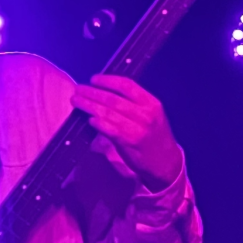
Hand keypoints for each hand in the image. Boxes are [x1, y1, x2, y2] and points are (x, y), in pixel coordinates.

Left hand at [71, 75, 183, 191]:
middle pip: (113, 98)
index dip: (107, 80)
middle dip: (92, 93)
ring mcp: (138, 128)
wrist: (165, 162)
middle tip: (78, 89)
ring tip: (77, 101)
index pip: (127, 85)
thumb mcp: (151, 115)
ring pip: (108, 113)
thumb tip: (104, 92)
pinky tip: (90, 120)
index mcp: (151, 103)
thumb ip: (132, 104)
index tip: (93, 79)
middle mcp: (145, 114)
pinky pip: (109, 129)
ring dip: (89, 105)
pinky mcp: (130, 142)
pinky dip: (98, 123)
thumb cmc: (154, 136)